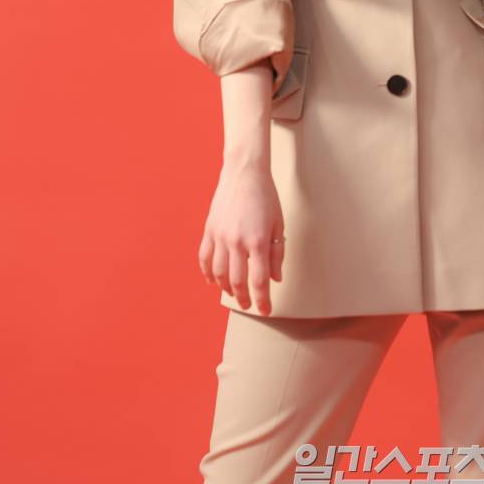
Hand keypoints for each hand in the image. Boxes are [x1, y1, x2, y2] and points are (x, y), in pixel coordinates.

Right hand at [198, 159, 284, 315]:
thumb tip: (275, 278)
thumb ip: (277, 253)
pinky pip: (205, 257)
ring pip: (219, 273)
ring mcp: (220, 236)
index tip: (265, 311)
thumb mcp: (278, 224)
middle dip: (243, 298)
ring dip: (225, 288)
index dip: (262, 300)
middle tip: (248, 305)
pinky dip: (207, 272)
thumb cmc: (266, 196)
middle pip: (237, 281)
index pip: (259, 281)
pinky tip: (212, 280)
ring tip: (232, 293)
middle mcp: (237, 242)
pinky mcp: (209, 229)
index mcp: (258, 241)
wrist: (244, 172)